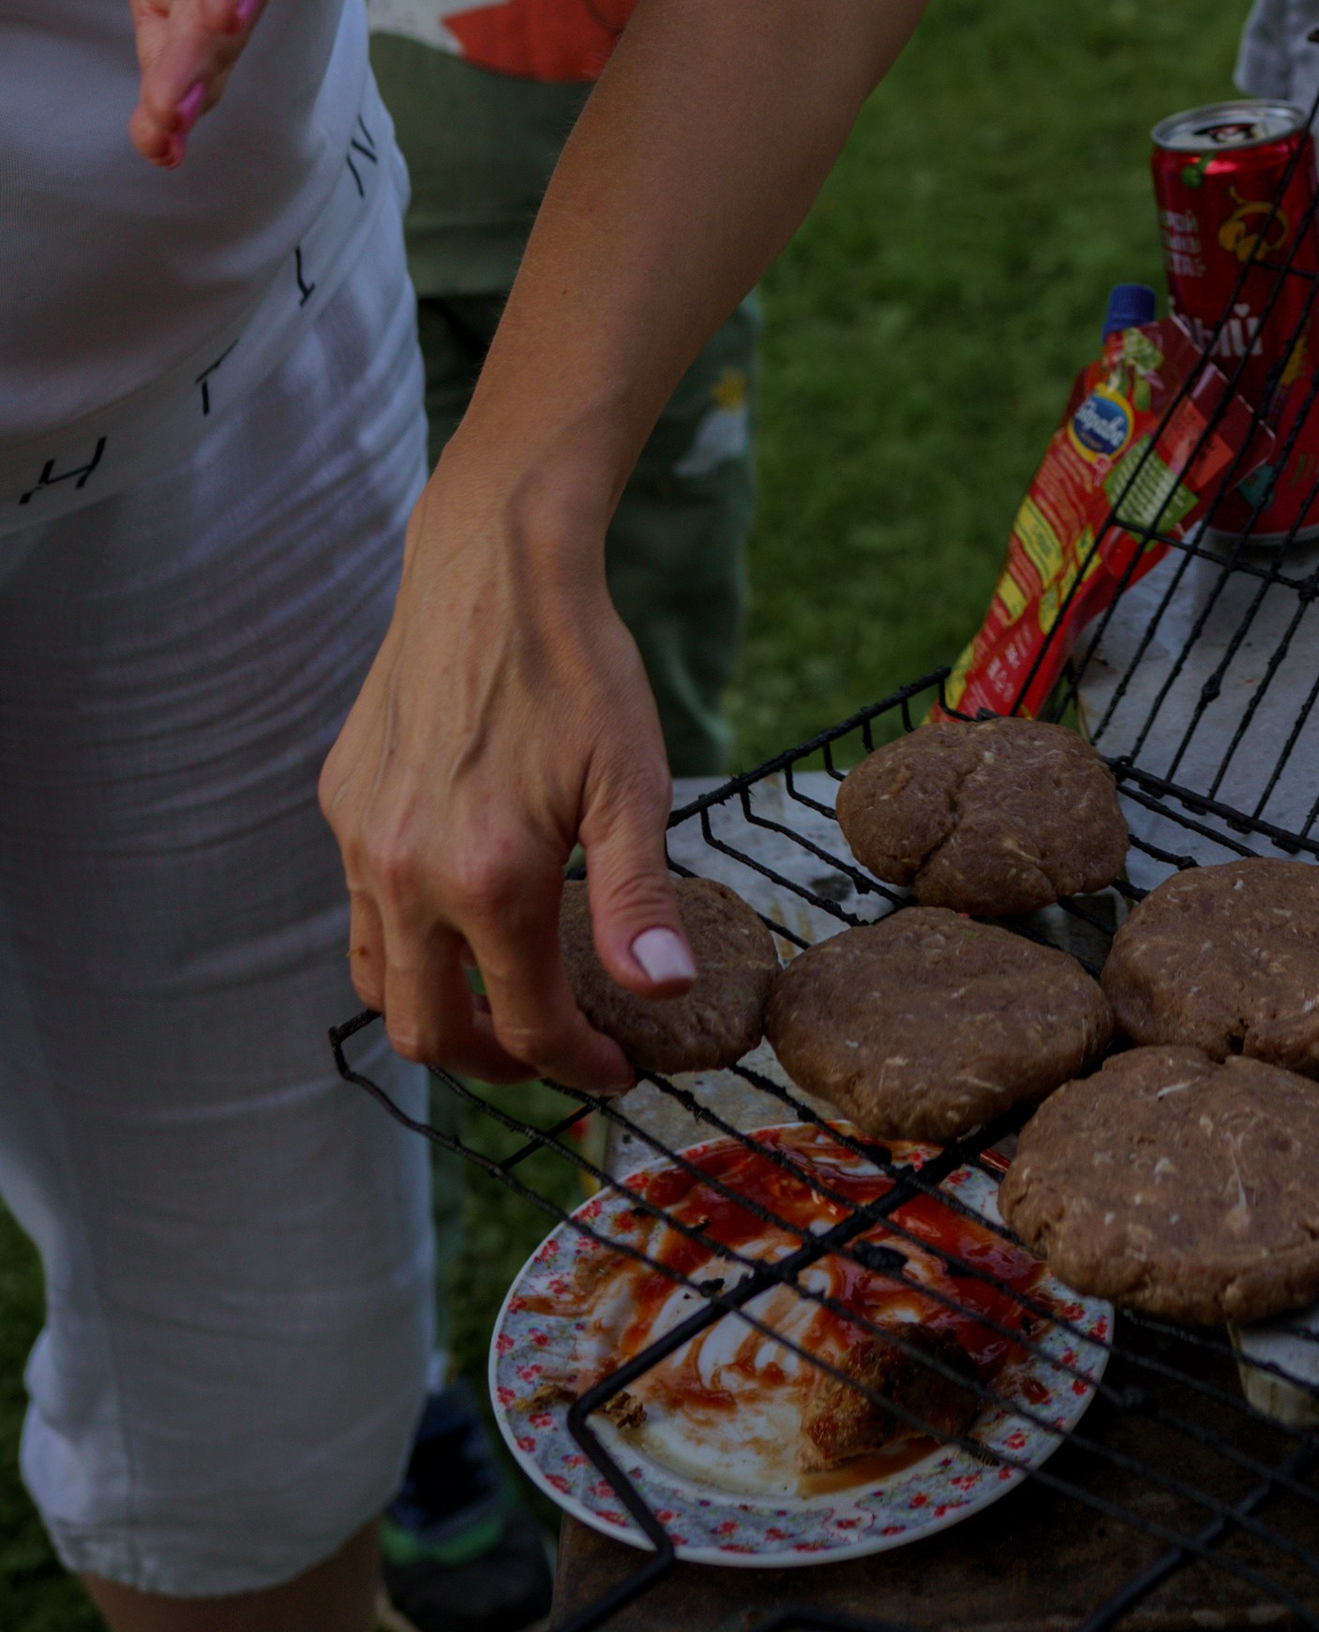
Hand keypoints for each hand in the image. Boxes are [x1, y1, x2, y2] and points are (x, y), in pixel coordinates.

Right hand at [320, 477, 692, 1089]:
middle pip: (429, 1032)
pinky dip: (406, 936)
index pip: (524, 1027)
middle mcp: (402, 874)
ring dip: (438, 1011)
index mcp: (484, 881)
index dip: (577, 1067)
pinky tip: (462, 903)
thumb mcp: (631, 783)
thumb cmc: (578, 668)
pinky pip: (359, 904)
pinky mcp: (341, 802)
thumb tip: (664, 992)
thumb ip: (637, 900)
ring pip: (379, 979)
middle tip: (555, 1050)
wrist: (495, 564)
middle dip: (496, 1065)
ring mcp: (360, 839)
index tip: (618, 1067)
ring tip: (502, 1000)